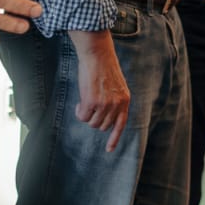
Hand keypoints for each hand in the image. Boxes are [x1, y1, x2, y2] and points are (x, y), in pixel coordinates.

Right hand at [69, 29, 130, 151]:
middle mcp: (117, 104)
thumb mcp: (115, 86)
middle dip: (94, 119)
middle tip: (89, 106)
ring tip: (85, 100)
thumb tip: (103, 118)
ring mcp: (105, 104)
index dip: (114, 138)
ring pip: (92, 123)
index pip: (121, 124)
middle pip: (102, 126)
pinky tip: (80, 101)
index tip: (108, 150)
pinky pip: (83, 116)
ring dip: (86, 115)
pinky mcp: (92, 102)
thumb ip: (113, 101)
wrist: (97, 54)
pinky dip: (80, 111)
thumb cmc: (103, 67)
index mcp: (125, 100)